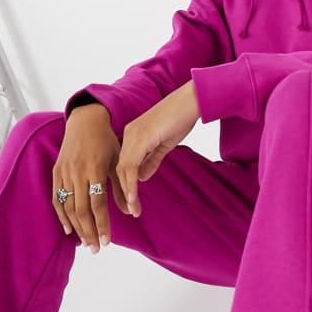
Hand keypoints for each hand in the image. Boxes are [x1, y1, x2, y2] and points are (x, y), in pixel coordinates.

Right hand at [52, 103, 130, 252]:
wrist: (85, 122)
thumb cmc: (106, 141)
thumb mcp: (118, 161)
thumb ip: (122, 187)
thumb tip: (130, 212)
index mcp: (95, 170)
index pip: (98, 204)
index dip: (102, 224)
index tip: (107, 241)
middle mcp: (77, 173)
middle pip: (81, 210)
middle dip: (89, 232)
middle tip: (96, 249)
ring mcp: (65, 173)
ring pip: (68, 207)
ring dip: (76, 228)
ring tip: (85, 243)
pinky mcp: (56, 172)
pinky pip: (57, 198)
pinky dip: (61, 215)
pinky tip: (68, 228)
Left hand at [116, 80, 199, 216]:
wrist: (192, 100)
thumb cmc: (182, 117)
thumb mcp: (165, 144)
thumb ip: (152, 160)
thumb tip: (142, 177)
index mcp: (133, 134)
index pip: (123, 163)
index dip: (125, 184)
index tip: (130, 203)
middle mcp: (129, 134)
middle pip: (119, 168)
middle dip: (123, 192)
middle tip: (130, 211)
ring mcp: (133, 135)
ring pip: (122, 169)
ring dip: (127, 192)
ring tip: (133, 210)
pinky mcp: (141, 138)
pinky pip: (131, 165)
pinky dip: (131, 184)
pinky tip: (134, 197)